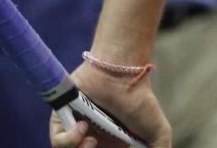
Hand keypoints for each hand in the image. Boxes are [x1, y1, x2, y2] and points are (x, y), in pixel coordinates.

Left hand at [48, 63, 171, 147]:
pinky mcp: (61, 120)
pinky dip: (69, 139)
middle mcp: (94, 139)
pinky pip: (58, 140)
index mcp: (113, 144)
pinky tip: (83, 126)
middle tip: (99, 146)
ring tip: (92, 140)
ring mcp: (76, 130)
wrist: (122, 75)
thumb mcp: (158, 132)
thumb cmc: (140, 101)